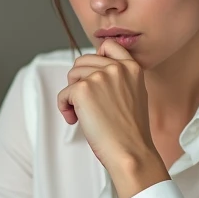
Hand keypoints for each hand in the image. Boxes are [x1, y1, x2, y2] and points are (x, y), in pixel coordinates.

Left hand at [57, 39, 168, 197]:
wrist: (131, 152)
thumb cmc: (131, 132)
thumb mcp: (135, 95)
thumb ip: (120, 79)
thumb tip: (95, 72)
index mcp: (132, 67)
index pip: (108, 46)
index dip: (95, 59)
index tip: (93, 77)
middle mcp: (116, 67)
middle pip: (82, 62)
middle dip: (79, 81)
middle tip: (86, 104)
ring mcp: (99, 77)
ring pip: (71, 75)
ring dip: (72, 94)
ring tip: (82, 114)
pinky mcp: (82, 90)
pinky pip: (63, 94)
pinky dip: (64, 108)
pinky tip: (75, 121)